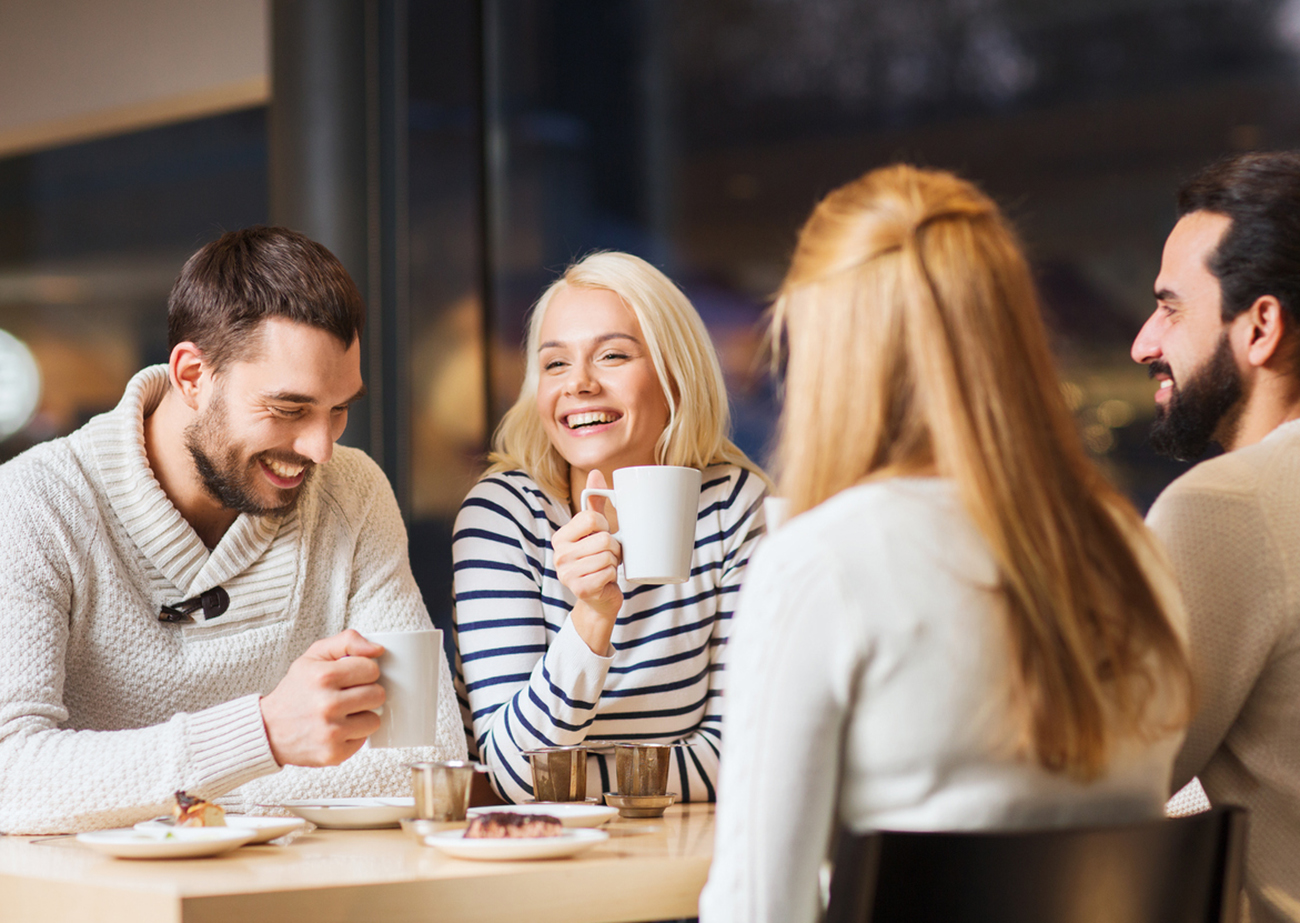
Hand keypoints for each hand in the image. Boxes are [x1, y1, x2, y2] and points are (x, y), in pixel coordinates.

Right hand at [259, 629, 385, 766]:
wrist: (268, 729)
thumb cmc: (296, 690)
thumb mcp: (314, 655)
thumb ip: (347, 641)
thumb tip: (378, 649)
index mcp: (323, 676)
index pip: (372, 669)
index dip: (363, 672)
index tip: (350, 677)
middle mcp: (327, 705)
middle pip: (378, 694)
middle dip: (366, 693)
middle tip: (348, 696)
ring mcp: (330, 732)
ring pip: (375, 719)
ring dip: (362, 716)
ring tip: (343, 713)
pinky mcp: (333, 753)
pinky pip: (364, 740)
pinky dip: (353, 735)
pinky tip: (336, 729)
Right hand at [555, 469, 622, 654]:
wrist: (598, 600)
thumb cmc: (599, 561)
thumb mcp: (597, 531)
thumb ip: (596, 503)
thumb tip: (595, 472)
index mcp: (561, 537)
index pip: (591, 518)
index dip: (606, 527)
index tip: (603, 536)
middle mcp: (559, 554)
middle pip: (604, 539)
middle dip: (614, 548)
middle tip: (607, 556)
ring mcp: (566, 573)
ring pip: (608, 556)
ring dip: (614, 563)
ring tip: (607, 568)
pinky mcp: (579, 589)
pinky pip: (608, 573)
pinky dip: (613, 576)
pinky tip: (605, 581)